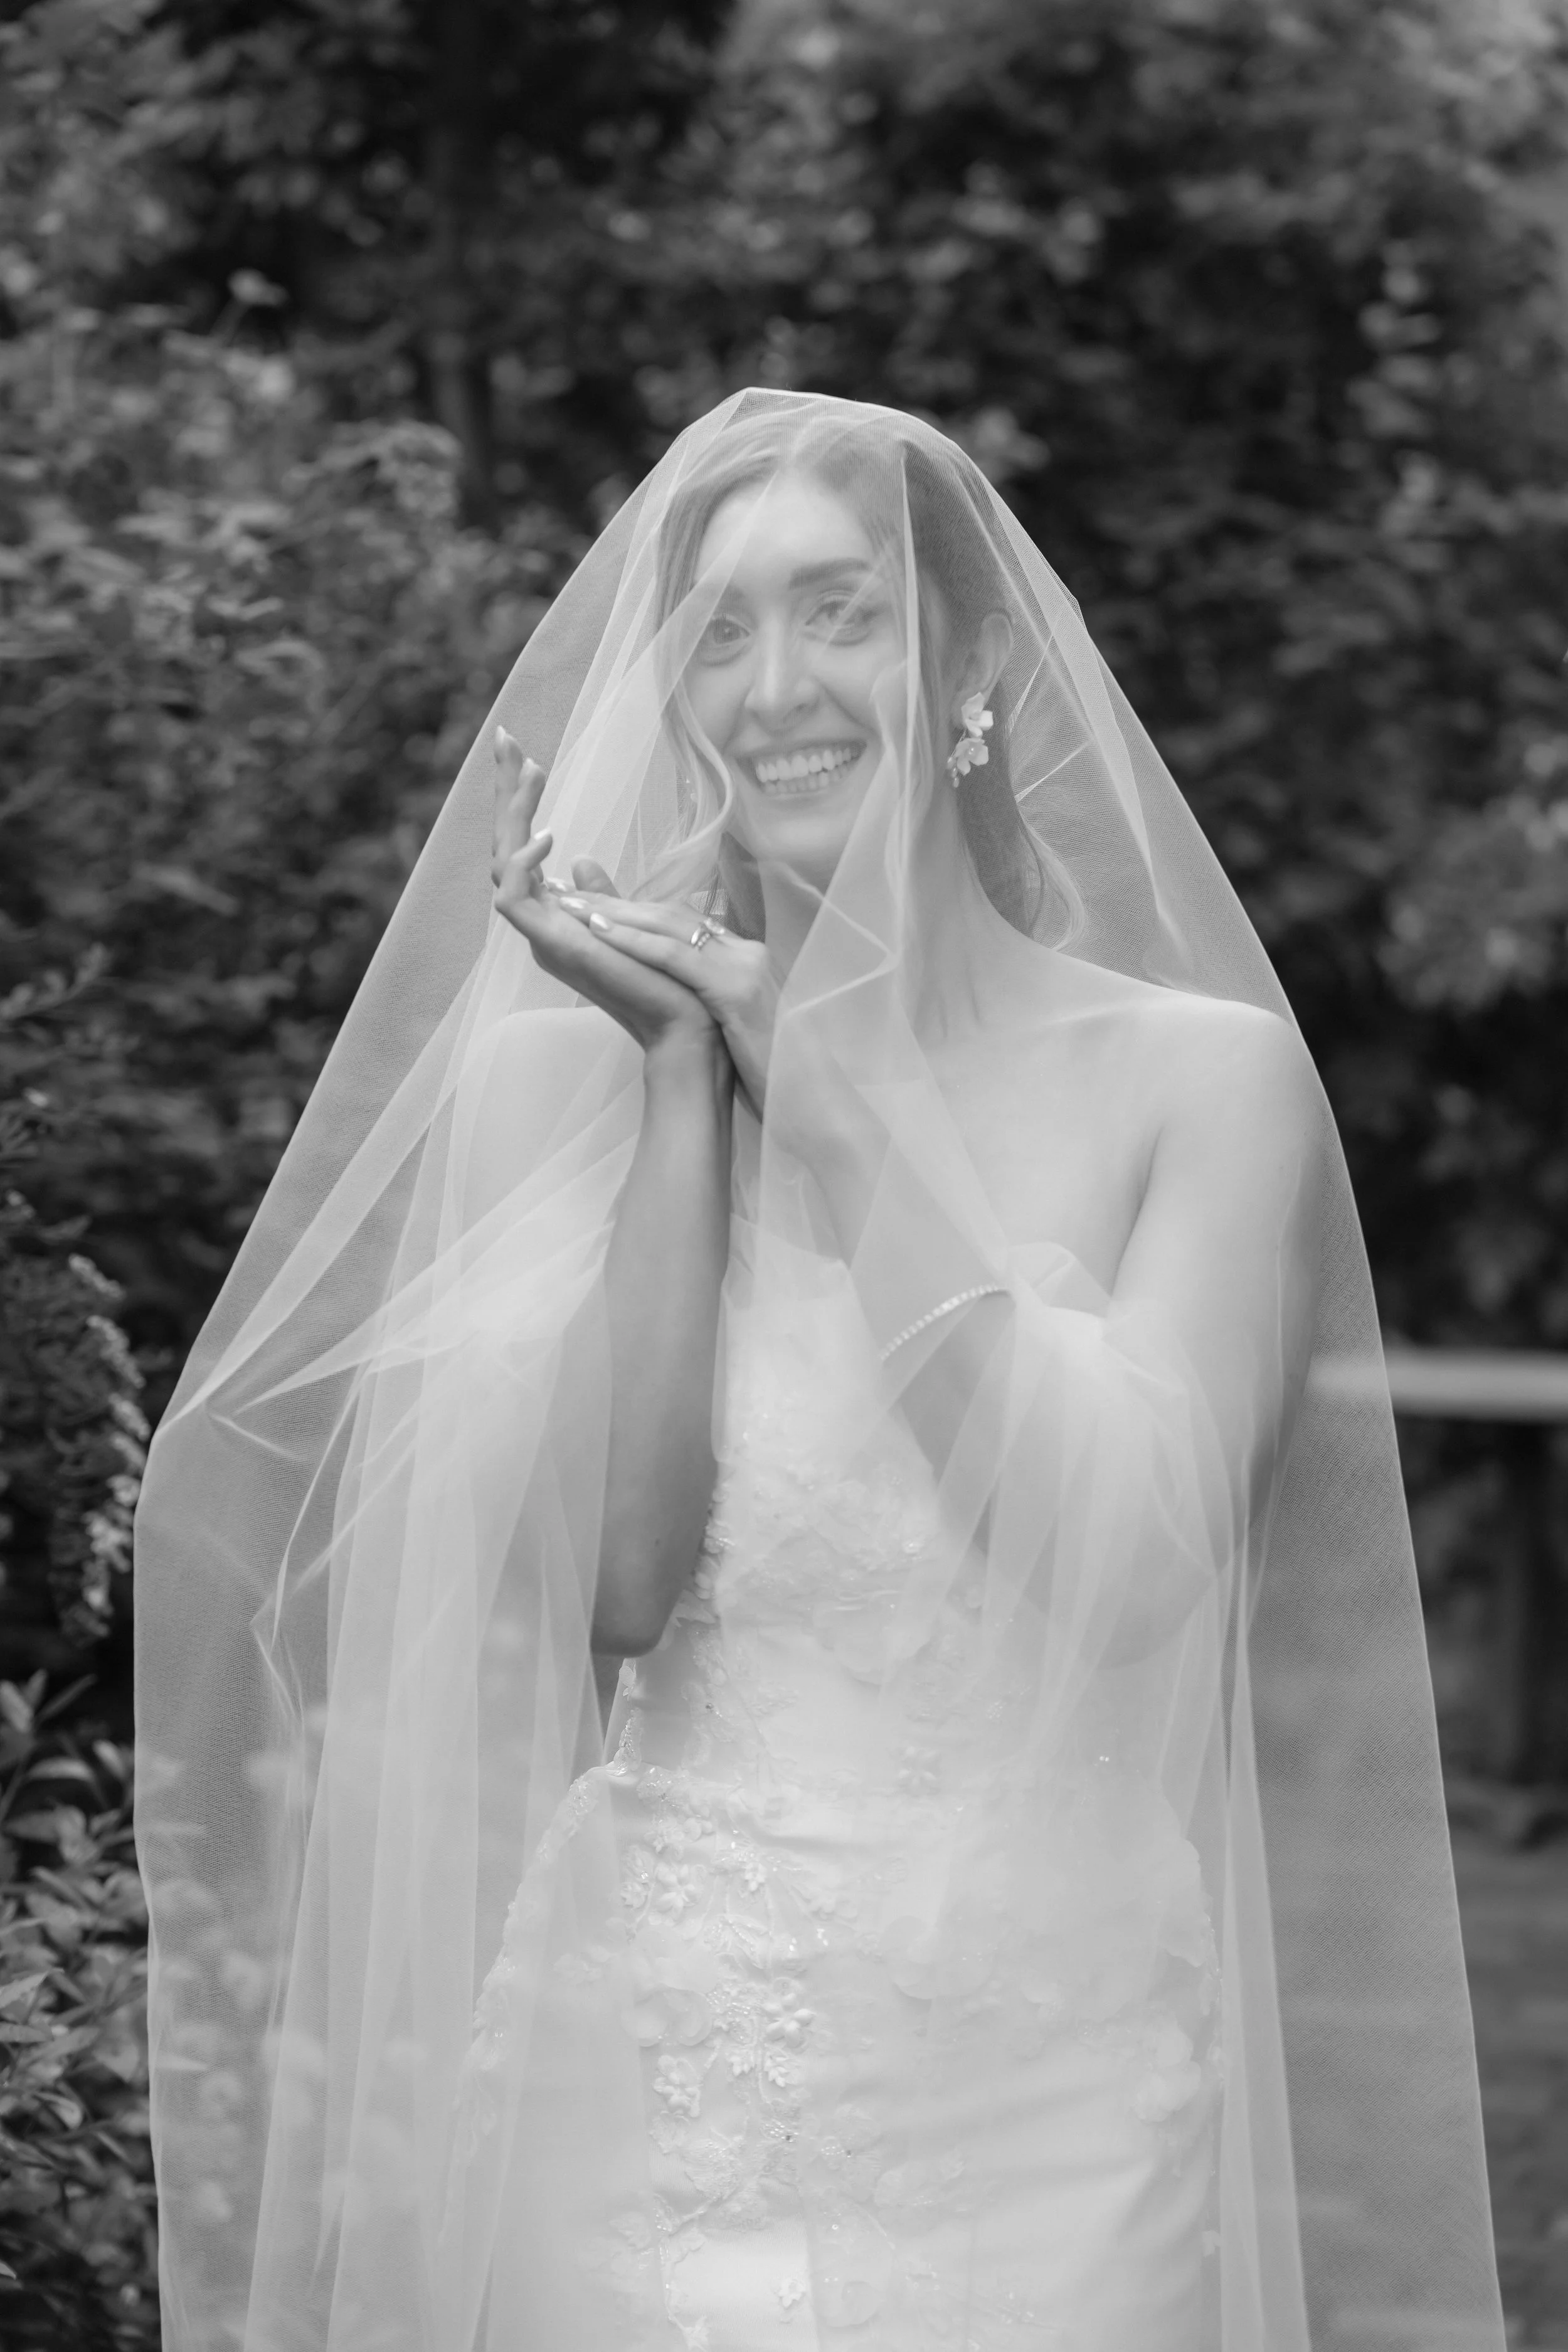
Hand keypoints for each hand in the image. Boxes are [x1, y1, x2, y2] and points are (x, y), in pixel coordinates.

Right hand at [490, 729, 720, 1067]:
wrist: (685, 1027)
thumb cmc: (666, 981)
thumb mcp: (631, 920)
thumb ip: (602, 894)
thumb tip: (581, 860)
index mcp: (556, 917)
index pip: (524, 848)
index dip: (519, 802)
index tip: (524, 754)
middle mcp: (541, 924)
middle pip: (505, 847)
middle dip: (504, 791)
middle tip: (506, 737)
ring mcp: (542, 936)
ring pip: (502, 864)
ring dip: (513, 812)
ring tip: (530, 768)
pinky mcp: (552, 948)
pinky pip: (512, 900)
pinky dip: (524, 864)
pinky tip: (545, 833)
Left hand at [546, 866, 777, 1117]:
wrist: (806, 1102)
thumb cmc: (767, 1071)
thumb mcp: (734, 1027)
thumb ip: (706, 1001)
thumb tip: (670, 996)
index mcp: (745, 958)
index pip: (683, 924)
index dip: (636, 912)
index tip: (593, 904)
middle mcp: (746, 951)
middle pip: (672, 916)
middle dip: (618, 903)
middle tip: (569, 893)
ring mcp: (743, 966)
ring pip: (671, 926)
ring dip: (617, 913)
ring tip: (572, 905)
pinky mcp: (735, 989)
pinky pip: (676, 957)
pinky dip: (634, 941)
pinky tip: (599, 931)